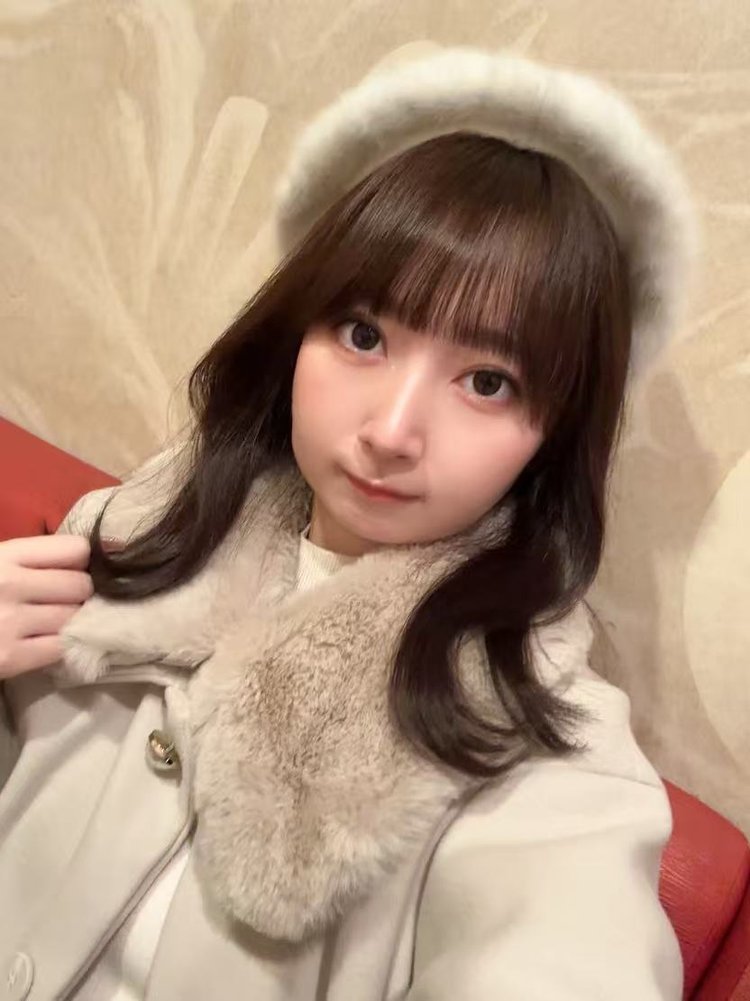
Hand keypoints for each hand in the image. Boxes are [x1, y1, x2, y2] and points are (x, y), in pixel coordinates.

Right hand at [0, 534, 94, 678]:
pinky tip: (41, 642)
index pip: (75, 549)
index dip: (78, 561)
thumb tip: (82, 558)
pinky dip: (58, 646)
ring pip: (74, 619)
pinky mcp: (9, 659)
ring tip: (49, 621)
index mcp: (4, 555)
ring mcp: (10, 623)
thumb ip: (27, 559)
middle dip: (76, 594)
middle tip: (61, 601)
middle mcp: (10, 585)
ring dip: (69, 622)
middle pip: (80, 586)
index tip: (68, 569)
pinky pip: (60, 648)